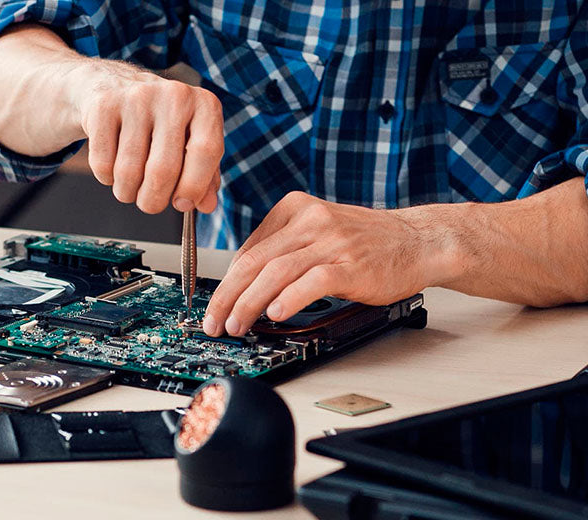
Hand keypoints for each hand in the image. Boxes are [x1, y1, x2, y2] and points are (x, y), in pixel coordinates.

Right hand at [74, 61, 223, 213]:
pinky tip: (112, 166)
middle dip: (153, 200)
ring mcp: (137, 97)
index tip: (182, 204)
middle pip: (163, 169)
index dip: (193, 187)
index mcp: (204, 105)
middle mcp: (174, 95)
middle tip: (149, 204)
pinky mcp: (104, 105)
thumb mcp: (189, 143)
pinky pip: (103, 163)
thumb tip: (206, 205)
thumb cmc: (159, 124)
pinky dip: (106, 178)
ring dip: (127, 192)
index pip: (206, 151)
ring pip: (129, 171)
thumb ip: (204, 176)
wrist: (112, 86)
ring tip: (129, 187)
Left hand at [202, 191, 454, 335]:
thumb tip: (245, 285)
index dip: (227, 282)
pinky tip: (276, 314)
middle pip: (254, 260)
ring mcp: (332, 241)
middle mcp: (310, 221)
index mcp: (295, 209)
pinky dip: (290, 298)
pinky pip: (312, 280)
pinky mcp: (352, 264)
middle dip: (227, 295)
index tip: (216, 304)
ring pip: (276, 272)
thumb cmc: (368, 243)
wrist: (420, 240)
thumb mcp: (319, 232)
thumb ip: (285, 250)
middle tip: (214, 321)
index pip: (248, 249)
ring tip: (237, 325)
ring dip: (250, 303)